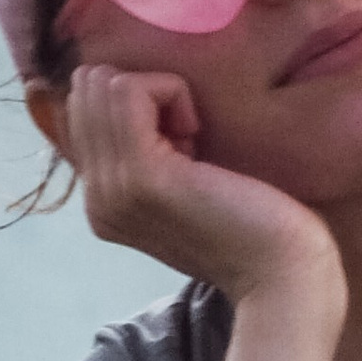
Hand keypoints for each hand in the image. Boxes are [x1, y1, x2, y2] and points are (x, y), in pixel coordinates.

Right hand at [60, 65, 346, 314]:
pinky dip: (170, 91)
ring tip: (193, 138)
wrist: (279, 274)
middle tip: (189, 137)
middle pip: (85, 92)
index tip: (184, 142)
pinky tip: (197, 134)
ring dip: (158, 92)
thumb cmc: (253, 222)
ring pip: (103, 86)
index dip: (136, 104)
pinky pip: (129, 91)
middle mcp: (95, 197)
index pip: (81, 111)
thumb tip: (136, 89)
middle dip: (143, 93)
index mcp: (102, 200)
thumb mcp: (187, 182)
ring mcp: (112, 188)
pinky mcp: (141, 176)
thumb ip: (152, 149)